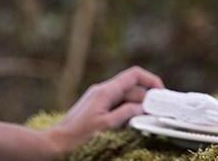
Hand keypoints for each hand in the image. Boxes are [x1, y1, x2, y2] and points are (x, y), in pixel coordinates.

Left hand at [49, 66, 163, 154]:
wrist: (56, 142)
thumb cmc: (77, 135)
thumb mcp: (106, 125)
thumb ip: (126, 113)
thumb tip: (142, 108)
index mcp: (106, 90)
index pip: (134, 75)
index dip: (151, 80)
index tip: (161, 93)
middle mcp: (103, 91)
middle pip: (132, 88)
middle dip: (145, 99)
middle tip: (154, 113)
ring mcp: (100, 99)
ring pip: (126, 97)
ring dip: (136, 107)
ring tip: (142, 121)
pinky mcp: (98, 107)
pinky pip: (118, 105)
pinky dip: (127, 112)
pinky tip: (128, 124)